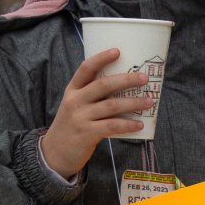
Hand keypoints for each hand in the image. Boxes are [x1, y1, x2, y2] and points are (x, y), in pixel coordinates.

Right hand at [40, 48, 148, 178]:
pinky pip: (111, 126)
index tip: (118, 51)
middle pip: (103, 85)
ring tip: (149, 101)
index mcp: (72, 90)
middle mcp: (75, 101)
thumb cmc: (71, 126)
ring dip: (133, 102)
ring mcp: (80, 117)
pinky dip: (127, 124)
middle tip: (144, 78)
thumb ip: (92, 96)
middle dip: (126, 80)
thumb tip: (124, 87)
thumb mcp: (75, 105)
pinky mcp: (86, 133)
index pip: (86, 68)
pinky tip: (139, 124)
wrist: (55, 153)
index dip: (101, 58)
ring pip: (111, 105)